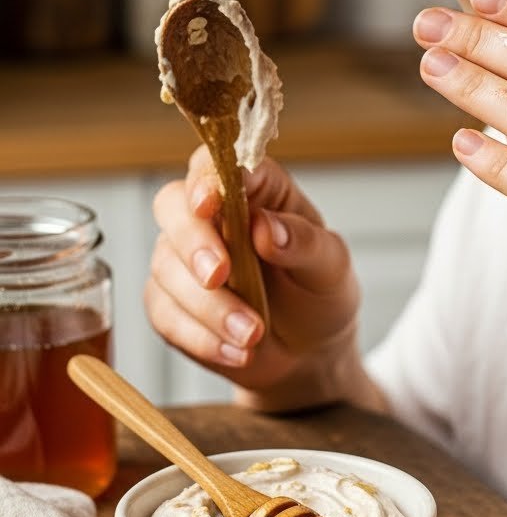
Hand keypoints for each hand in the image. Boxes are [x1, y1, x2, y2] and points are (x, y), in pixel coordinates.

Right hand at [145, 149, 359, 398]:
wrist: (309, 352)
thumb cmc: (319, 294)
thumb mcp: (331, 266)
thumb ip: (303, 242)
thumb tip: (264, 228)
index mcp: (255, 189)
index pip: (218, 164)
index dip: (208, 177)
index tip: (211, 201)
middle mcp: (212, 216)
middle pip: (174, 205)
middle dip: (193, 241)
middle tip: (220, 274)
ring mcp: (185, 258)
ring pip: (167, 266)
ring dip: (209, 305)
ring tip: (253, 333)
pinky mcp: (170, 302)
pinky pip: (165, 313)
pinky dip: (200, 336)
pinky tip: (237, 351)